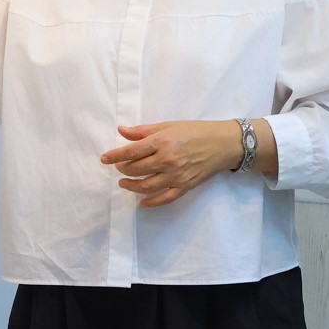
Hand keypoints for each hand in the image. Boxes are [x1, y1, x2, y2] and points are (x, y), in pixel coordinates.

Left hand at [101, 120, 242, 207]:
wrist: (224, 143)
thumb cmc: (196, 131)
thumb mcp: (170, 125)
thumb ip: (144, 131)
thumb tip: (121, 131)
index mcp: (163, 141)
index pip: (132, 151)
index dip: (115, 156)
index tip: (104, 159)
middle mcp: (167, 160)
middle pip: (137, 169)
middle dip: (123, 169)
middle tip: (119, 167)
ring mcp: (176, 175)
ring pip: (146, 186)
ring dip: (131, 186)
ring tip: (124, 183)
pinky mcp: (185, 187)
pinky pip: (165, 199)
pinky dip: (151, 203)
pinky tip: (141, 202)